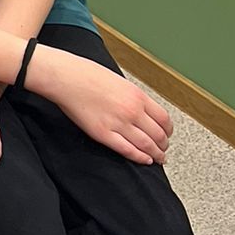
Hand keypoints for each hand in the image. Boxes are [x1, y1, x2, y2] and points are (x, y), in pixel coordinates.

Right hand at [33, 46, 172, 163]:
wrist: (65, 77)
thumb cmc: (86, 74)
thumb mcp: (119, 81)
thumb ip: (133, 97)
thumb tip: (143, 111)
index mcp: (137, 96)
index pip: (164, 119)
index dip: (168, 131)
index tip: (167, 134)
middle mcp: (131, 111)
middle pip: (158, 135)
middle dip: (163, 145)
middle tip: (163, 148)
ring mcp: (118, 124)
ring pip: (146, 146)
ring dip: (156, 154)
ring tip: (158, 157)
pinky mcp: (103, 134)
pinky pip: (128, 150)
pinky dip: (139, 158)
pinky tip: (144, 160)